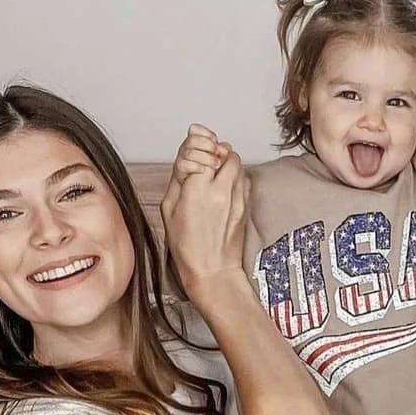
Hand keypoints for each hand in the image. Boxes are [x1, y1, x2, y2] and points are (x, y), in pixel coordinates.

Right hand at [161, 125, 248, 301]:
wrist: (213, 269)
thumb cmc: (188, 246)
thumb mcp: (168, 209)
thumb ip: (178, 178)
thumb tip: (184, 157)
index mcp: (197, 190)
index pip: (202, 148)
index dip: (197, 146)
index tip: (192, 153)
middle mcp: (221, 191)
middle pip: (224, 151)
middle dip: (214, 151)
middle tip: (204, 160)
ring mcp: (237, 198)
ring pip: (237, 163)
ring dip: (225, 162)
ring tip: (214, 174)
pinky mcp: (247, 206)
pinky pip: (244, 179)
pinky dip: (235, 177)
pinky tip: (224, 188)